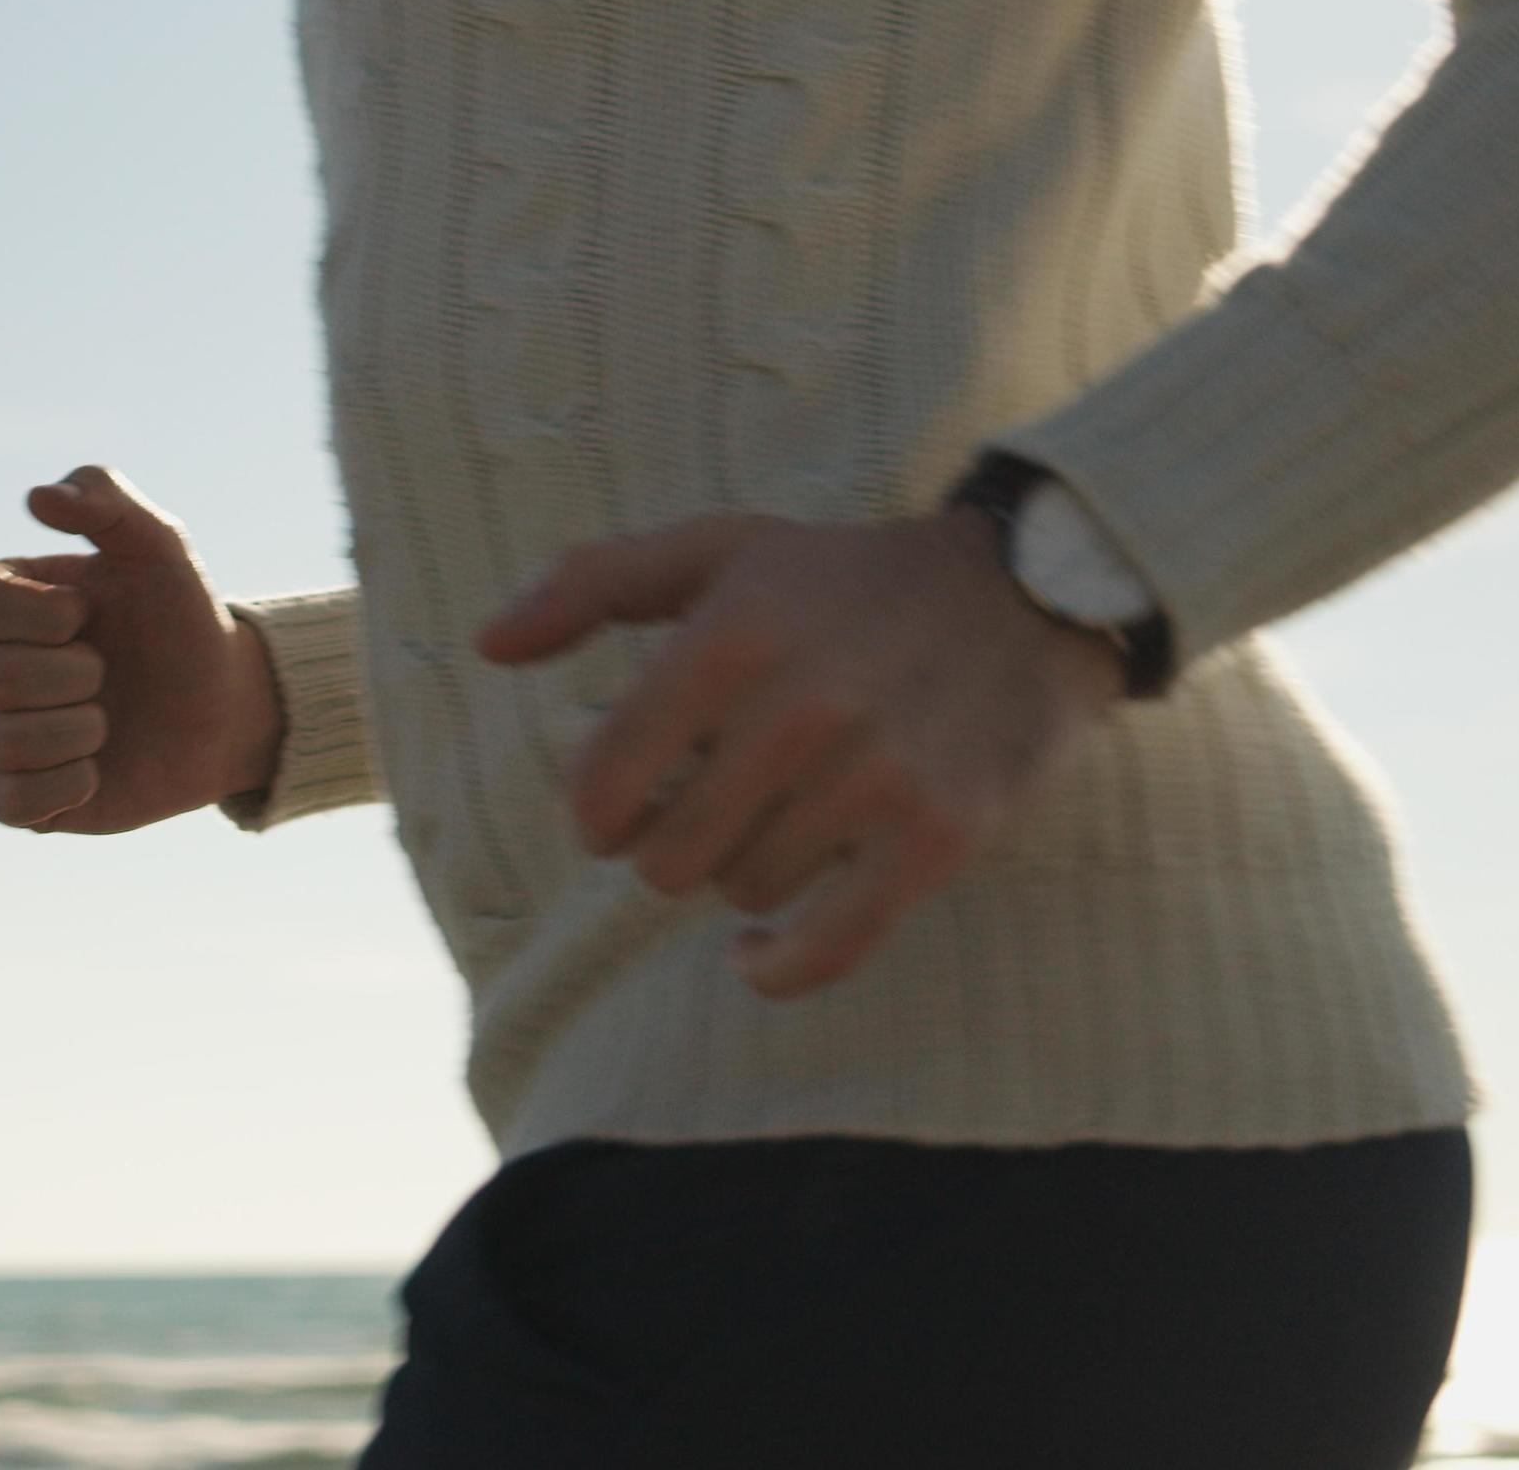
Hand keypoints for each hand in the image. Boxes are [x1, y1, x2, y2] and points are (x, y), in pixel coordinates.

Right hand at [0, 467, 282, 833]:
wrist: (222, 708)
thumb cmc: (181, 622)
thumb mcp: (160, 546)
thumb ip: (107, 498)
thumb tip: (36, 497)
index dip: (39, 615)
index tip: (88, 615)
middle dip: (76, 676)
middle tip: (108, 674)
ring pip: (0, 744)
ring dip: (79, 732)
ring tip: (106, 722)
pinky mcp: (10, 799)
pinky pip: (7, 805)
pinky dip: (65, 788)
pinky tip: (95, 770)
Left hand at [479, 509, 1123, 999]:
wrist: (1030, 594)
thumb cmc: (847, 579)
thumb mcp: (722, 550)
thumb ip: (593, 585)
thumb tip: (488, 647)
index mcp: (732, 634)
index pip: (604, 782)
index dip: (598, 809)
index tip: (624, 802)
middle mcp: (801, 706)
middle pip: (668, 855)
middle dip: (672, 843)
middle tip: (710, 809)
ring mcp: (875, 776)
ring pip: (743, 893)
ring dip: (744, 873)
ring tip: (777, 822)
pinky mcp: (937, 836)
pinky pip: (826, 947)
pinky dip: (775, 968)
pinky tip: (753, 956)